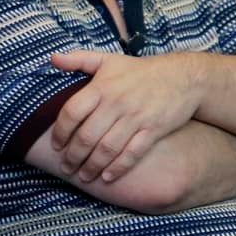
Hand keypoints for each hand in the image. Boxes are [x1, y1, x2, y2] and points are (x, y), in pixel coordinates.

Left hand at [44, 50, 205, 183]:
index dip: (60, 131)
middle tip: (66, 167)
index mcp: (102, 86)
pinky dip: (118, 168)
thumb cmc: (140, 71)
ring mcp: (136, 117)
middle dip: (74, 156)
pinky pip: (132, 153)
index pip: (72, 111)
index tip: (56, 145)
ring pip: (108, 148)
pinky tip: (107, 177)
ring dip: (92, 166)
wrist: (183, 77)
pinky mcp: (153, 130)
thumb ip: (79, 59)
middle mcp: (117, 103)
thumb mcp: (108, 59)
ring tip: (84, 177)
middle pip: (88, 135)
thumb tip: (52, 58)